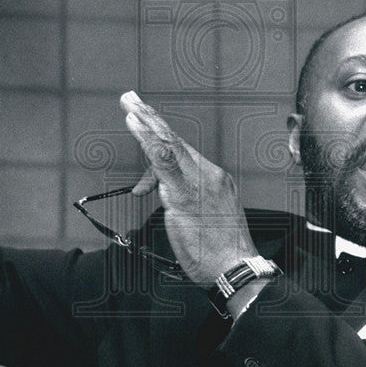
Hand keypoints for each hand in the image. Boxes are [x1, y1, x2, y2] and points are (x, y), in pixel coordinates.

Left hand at [120, 91, 259, 286]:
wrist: (236, 268)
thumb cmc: (220, 252)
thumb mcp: (203, 221)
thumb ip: (181, 202)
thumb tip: (159, 193)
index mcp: (215, 179)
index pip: (182, 154)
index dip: (160, 135)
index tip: (146, 117)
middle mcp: (209, 174)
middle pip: (175, 140)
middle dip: (151, 117)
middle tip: (130, 98)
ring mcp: (198, 182)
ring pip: (168, 145)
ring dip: (146, 122)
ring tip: (128, 105)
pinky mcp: (185, 194)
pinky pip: (163, 162)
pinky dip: (148, 141)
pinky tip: (135, 126)